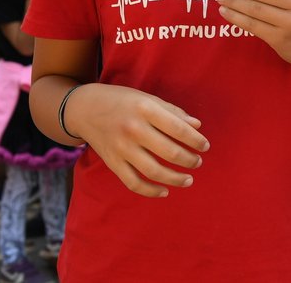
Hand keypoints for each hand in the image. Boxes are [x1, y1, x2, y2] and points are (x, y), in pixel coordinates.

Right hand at [66, 83, 208, 197]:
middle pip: (169, 152)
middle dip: (189, 160)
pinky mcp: (112, 162)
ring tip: (188, 179)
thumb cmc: (122, 101)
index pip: (178, 128)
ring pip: (153, 171)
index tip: (205, 146)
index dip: (195, 140)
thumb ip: (173, 112)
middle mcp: (133, 129)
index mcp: (145, 109)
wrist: (85, 109)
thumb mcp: (147, 98)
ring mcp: (121, 148)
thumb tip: (197, 125)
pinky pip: (133, 183)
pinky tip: (165, 191)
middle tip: (198, 162)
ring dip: (175, 179)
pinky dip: (151, 191)